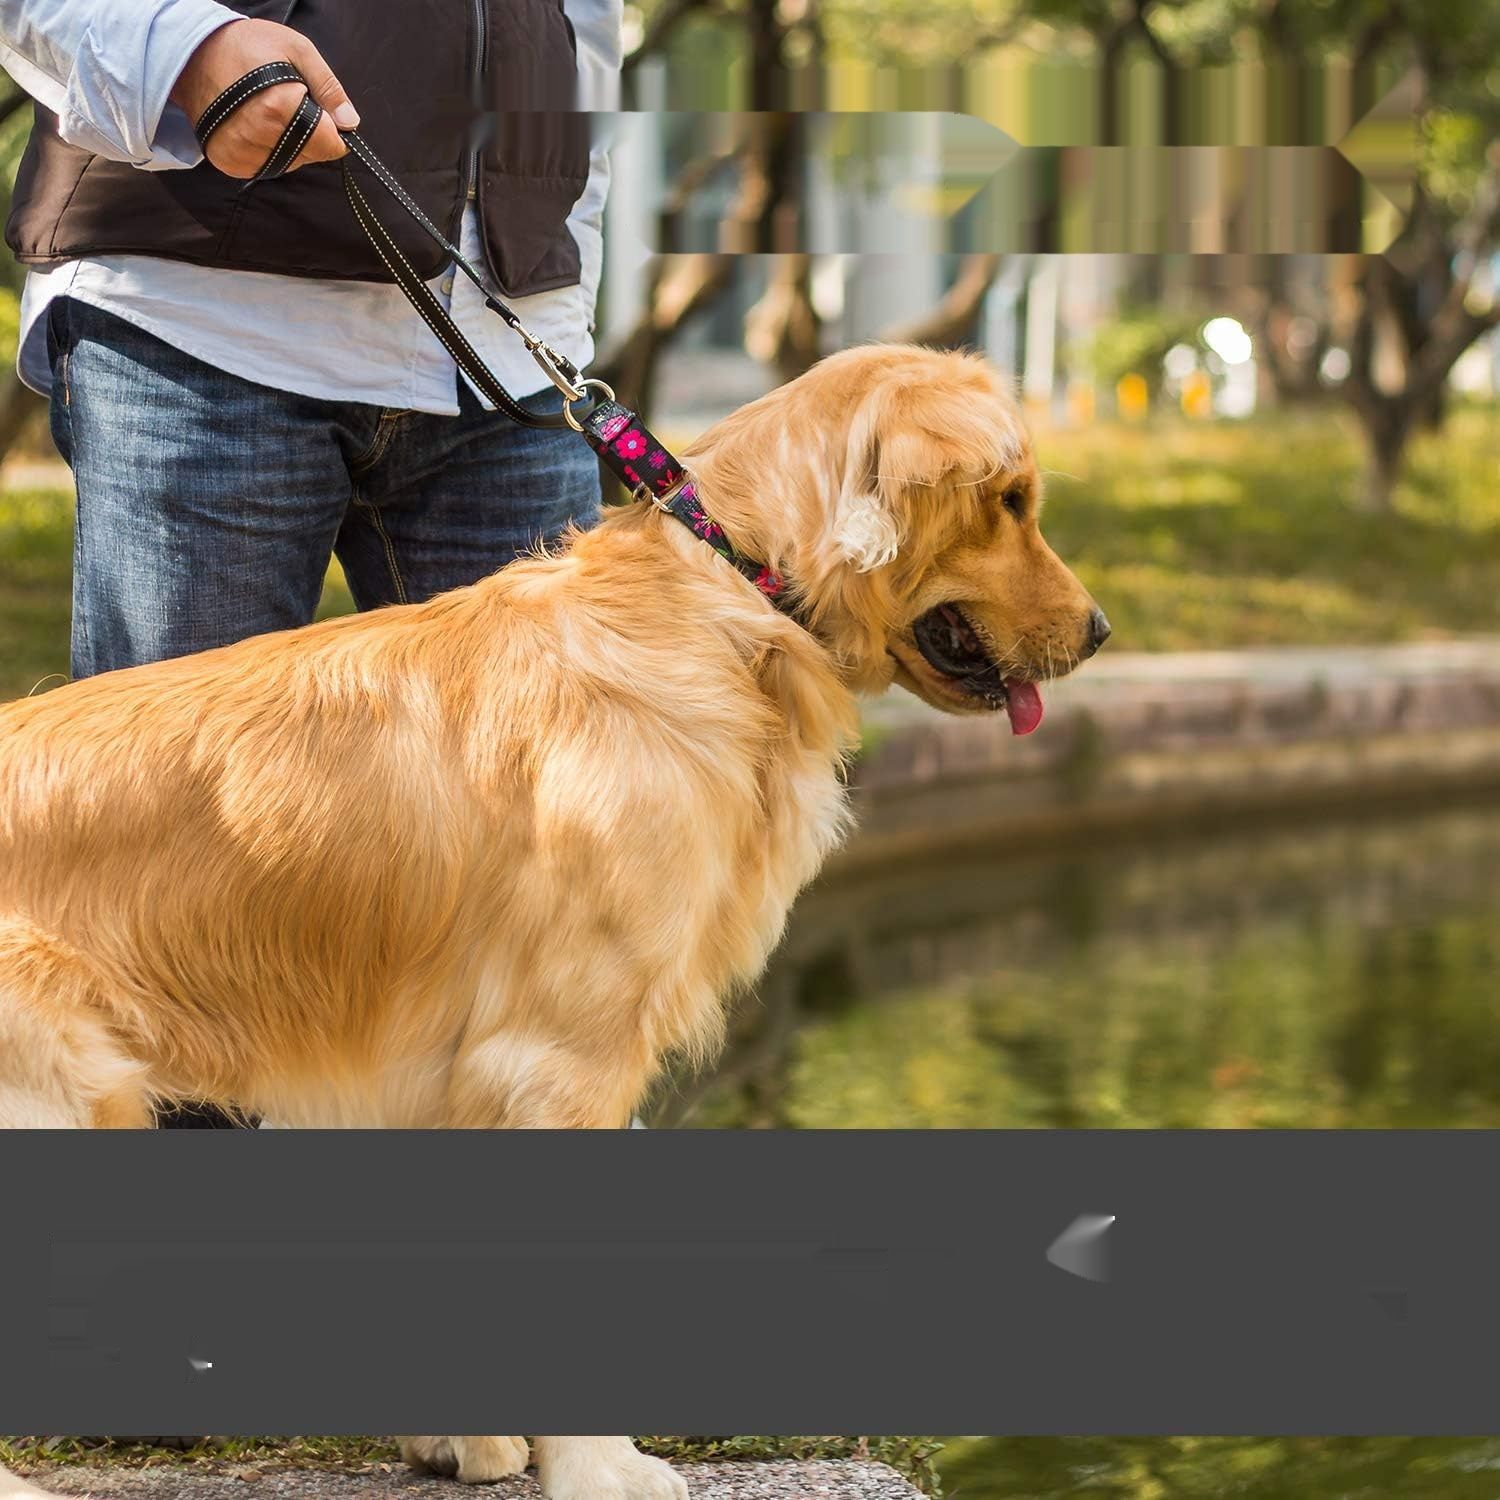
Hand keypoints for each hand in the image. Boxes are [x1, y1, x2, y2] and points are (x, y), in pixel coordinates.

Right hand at [169, 18, 359, 177]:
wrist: (192, 53)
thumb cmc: (247, 46)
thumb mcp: (296, 50)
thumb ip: (328, 87)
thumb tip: (350, 123)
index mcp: (279, 108)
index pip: (331, 146)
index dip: (331, 129)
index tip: (316, 108)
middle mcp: (258, 136)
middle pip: (312, 156)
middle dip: (311, 134)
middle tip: (287, 103)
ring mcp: (241, 153)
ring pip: (291, 165)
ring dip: (290, 144)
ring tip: (267, 111)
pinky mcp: (229, 161)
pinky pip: (267, 168)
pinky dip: (270, 151)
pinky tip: (255, 125)